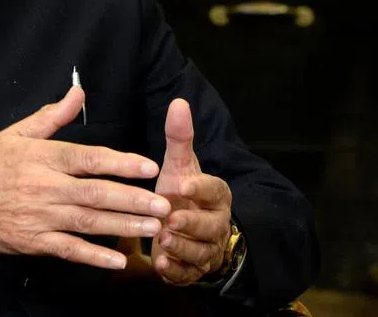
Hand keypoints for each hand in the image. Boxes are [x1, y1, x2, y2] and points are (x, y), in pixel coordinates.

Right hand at [0, 86, 170, 269]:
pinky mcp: (34, 242)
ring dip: (123, 225)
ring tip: (153, 227)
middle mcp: (44, 187)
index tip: (148, 166)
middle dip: (132, 199)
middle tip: (164, 204)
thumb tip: (78, 93)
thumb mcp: (15, 133)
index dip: (119, 162)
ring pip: (88, 222)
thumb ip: (51, 116)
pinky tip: (119, 260)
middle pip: (95, 193)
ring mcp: (39, 217)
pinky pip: (69, 250)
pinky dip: (95, 256)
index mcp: (41, 158)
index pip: (87, 158)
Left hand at [151, 98, 232, 285]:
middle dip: (191, 224)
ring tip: (162, 240)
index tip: (183, 184)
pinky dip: (176, 271)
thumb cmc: (182, 191)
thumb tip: (178, 102)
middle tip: (170, 220)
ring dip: (182, 248)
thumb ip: (179, 138)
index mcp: (216, 196)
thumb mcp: (180, 165)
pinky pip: (187, 274)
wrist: (187, 227)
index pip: (214, 190)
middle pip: (209, 227)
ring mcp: (206, 249)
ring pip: (199, 252)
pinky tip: (161, 265)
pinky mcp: (193, 270)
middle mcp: (216, 223)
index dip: (200, 188)